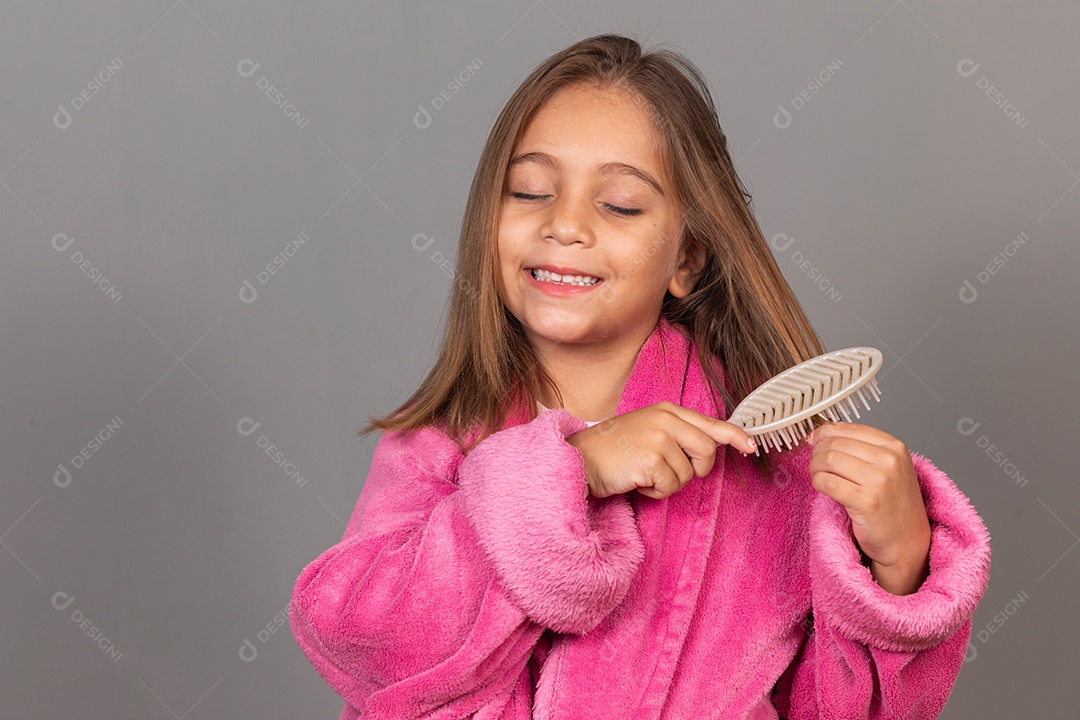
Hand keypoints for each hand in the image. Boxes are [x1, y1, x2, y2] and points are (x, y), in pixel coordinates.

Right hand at [566, 401, 756, 499]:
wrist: (578, 458)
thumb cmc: (611, 449)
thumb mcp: (647, 431)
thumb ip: (677, 434)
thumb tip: (710, 447)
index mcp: (666, 411)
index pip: (710, 423)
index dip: (735, 436)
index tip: (751, 446)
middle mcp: (666, 420)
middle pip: (707, 451)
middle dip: (696, 469)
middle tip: (670, 473)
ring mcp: (659, 438)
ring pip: (688, 474)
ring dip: (669, 483)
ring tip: (643, 474)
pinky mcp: (651, 459)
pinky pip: (670, 486)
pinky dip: (655, 492)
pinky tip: (636, 482)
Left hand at [807, 422, 931, 594]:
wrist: (907, 540)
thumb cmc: (892, 503)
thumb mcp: (885, 467)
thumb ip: (857, 447)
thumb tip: (818, 434)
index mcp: (894, 446)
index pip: (846, 428)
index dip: (824, 434)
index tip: (815, 442)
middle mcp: (889, 460)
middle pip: (834, 443)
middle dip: (817, 453)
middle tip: (817, 465)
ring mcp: (880, 481)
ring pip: (827, 460)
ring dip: (815, 469)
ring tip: (820, 478)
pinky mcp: (867, 502)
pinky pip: (827, 482)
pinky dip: (818, 483)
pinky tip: (824, 489)